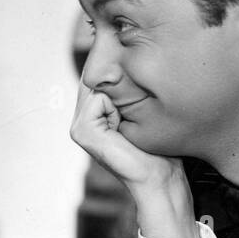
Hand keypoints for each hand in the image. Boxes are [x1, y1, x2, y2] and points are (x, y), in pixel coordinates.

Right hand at [69, 82, 198, 237]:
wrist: (160, 178)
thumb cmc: (159, 147)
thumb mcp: (144, 110)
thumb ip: (128, 88)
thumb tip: (124, 59)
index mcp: (92, 113)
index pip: (99, 73)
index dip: (121, 75)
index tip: (140, 102)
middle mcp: (80, 118)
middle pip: (97, 77)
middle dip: (120, 84)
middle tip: (138, 113)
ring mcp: (78, 126)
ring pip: (98, 85)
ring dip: (121, 96)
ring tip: (132, 121)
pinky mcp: (81, 131)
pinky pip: (99, 98)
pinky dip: (117, 107)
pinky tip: (125, 128)